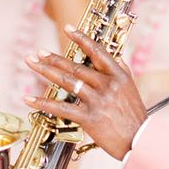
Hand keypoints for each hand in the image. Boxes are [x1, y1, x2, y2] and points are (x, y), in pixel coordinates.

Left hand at [24, 26, 147, 159]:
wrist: (139, 140)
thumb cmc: (135, 117)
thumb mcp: (132, 89)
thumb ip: (123, 71)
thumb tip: (116, 56)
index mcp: (118, 76)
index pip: (97, 52)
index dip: (81, 38)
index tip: (68, 28)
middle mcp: (107, 85)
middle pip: (76, 67)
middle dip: (54, 58)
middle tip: (39, 52)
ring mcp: (97, 101)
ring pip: (67, 82)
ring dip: (47, 71)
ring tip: (33, 63)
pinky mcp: (89, 117)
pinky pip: (62, 107)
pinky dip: (44, 103)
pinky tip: (30, 98)